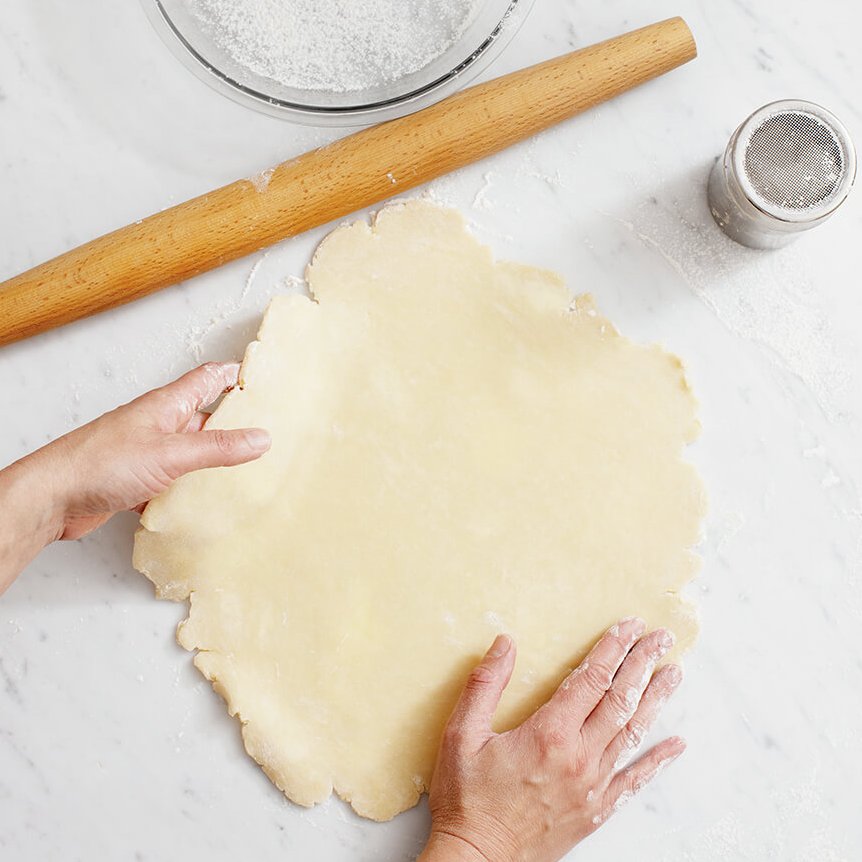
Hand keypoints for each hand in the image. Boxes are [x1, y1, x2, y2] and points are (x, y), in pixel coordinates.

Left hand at [0, 363, 269, 592]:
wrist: (51, 497)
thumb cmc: (99, 464)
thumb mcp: (171, 453)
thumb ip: (218, 448)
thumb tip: (260, 438)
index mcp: (168, 405)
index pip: (209, 379)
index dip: (236, 375)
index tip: (264, 379)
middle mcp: (159, 424)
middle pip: (205, 417)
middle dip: (234, 425)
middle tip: (266, 434)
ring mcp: (147, 452)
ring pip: (191, 452)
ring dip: (213, 462)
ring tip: (245, 472)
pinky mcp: (138, 479)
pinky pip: (174, 481)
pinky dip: (190, 490)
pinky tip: (204, 503)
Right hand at [419, 618, 683, 861]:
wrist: (477, 860)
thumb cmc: (465, 798)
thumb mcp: (461, 734)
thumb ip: (485, 685)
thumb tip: (505, 643)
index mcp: (549, 734)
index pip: (591, 678)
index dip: (612, 648)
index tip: (628, 625)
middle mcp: (579, 757)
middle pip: (620, 700)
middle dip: (643, 664)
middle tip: (662, 638)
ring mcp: (592, 786)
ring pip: (633, 733)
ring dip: (655, 700)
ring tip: (674, 674)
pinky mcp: (595, 811)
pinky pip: (634, 781)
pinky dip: (658, 761)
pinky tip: (676, 745)